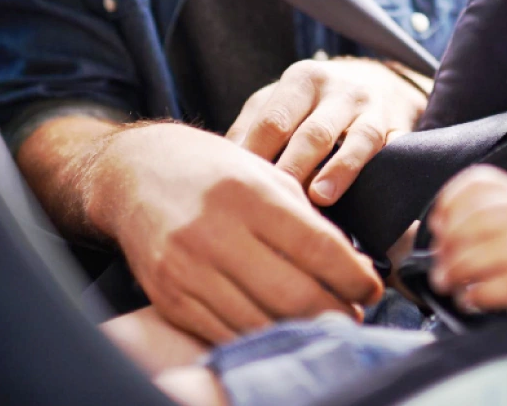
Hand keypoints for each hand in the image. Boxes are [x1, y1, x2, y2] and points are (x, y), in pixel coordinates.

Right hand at [86, 123, 383, 343]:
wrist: (135, 175)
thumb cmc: (209, 169)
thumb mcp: (261, 173)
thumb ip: (302, 216)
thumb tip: (349, 263)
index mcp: (247, 194)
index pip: (316, 246)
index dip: (353, 275)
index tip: (372, 287)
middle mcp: (215, 232)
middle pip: (293, 293)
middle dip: (336, 311)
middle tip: (354, 314)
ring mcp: (188, 269)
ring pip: (261, 321)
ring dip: (303, 330)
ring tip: (325, 324)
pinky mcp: (170, 298)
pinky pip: (226, 332)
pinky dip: (262, 336)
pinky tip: (281, 329)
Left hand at [226, 57, 427, 205]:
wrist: (378, 82)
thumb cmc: (312, 103)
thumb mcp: (279, 103)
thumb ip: (251, 129)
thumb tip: (222, 168)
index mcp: (301, 80)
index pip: (273, 121)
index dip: (255, 157)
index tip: (238, 190)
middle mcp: (338, 89)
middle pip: (312, 132)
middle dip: (292, 168)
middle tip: (273, 203)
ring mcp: (371, 107)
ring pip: (356, 138)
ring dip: (337, 170)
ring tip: (318, 198)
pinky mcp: (396, 126)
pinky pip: (387, 148)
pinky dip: (372, 170)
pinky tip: (364, 193)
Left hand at [427, 165, 506, 312]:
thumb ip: (479, 213)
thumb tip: (438, 228)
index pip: (478, 182)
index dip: (449, 202)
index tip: (437, 224)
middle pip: (477, 220)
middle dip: (448, 244)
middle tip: (438, 264)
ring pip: (486, 253)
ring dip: (456, 270)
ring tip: (447, 282)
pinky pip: (502, 286)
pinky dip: (478, 294)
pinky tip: (469, 298)